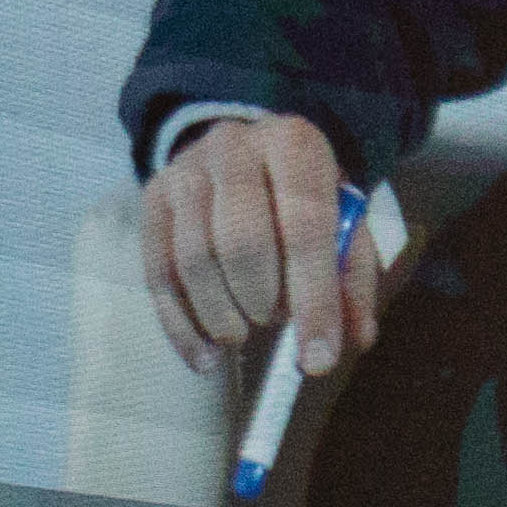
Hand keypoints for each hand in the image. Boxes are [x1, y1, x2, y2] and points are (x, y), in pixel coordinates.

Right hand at [140, 112, 373, 378]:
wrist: (248, 150)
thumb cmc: (306, 197)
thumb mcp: (344, 224)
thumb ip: (352, 280)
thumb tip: (353, 338)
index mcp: (294, 146)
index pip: (305, 230)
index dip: (314, 301)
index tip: (318, 359)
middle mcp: (234, 149)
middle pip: (240, 243)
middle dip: (260, 302)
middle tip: (274, 323)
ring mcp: (185, 171)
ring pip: (193, 260)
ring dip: (220, 316)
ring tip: (242, 336)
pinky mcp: (153, 198)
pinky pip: (157, 273)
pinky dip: (181, 325)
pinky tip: (204, 357)